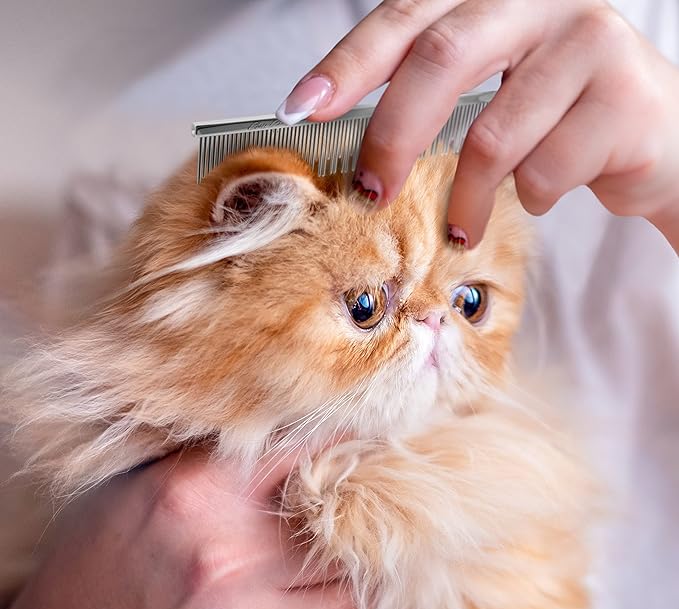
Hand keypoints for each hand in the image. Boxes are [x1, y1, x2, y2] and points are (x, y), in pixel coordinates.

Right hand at [0, 450, 355, 608]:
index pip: (306, 449)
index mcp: (197, 492)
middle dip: (347, 527)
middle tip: (341, 524)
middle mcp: (227, 557)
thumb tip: (291, 436)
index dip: (342, 445)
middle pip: (344, 530)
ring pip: (351, 597)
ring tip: (306, 581)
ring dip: (338, 586)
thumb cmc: (96, 569)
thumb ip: (213, 462)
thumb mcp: (138, 491)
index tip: (363, 445)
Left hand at [276, 0, 678, 250]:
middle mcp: (541, 1)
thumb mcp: (496, 92)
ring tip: (462, 226)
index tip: (303, 107)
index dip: (350, 62)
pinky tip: (543, 193)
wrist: (658, 137)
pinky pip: (545, 170)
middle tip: (372, 192)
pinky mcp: (626, 97)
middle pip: (443, 56)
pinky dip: (530, 198)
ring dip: (466, 197)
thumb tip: (361, 149)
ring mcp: (589, 40)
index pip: (408, 16)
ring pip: (494, 134)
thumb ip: (438, 97)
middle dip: (394, 135)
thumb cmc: (558, 118)